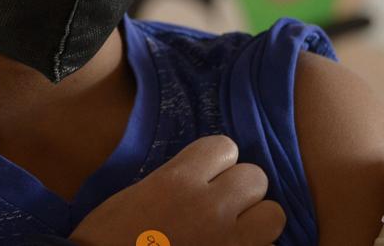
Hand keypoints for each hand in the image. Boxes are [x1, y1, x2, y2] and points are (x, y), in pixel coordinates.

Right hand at [69, 135, 284, 245]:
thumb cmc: (108, 240)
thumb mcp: (137, 195)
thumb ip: (178, 181)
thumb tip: (207, 177)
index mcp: (177, 181)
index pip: (226, 146)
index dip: (217, 163)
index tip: (206, 179)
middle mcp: (209, 207)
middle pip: (256, 178)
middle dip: (241, 193)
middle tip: (222, 209)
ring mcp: (228, 242)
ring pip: (274, 216)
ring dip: (257, 224)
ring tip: (235, 234)